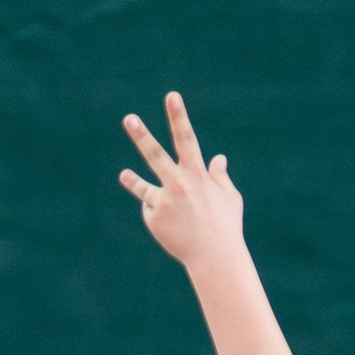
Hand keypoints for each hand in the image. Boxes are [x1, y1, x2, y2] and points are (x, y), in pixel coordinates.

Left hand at [120, 91, 244, 269]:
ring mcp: (163, 202)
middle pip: (155, 155)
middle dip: (141, 135)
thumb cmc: (226, 227)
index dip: (178, 116)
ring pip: (143, 186)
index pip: (186, 138)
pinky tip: (176, 227)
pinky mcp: (154, 218)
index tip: (172, 96)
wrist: (213, 258)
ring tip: (124, 175)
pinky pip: (153, 209)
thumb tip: (218, 158)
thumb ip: (220, 177)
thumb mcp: (230, 199)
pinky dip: (162, 214)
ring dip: (131, 179)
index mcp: (197, 175)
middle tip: (129, 118)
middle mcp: (178, 185)